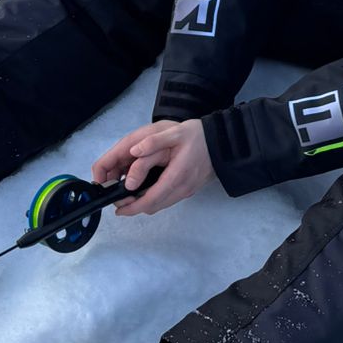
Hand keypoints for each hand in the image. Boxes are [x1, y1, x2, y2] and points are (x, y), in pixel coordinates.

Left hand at [92, 119, 215, 216]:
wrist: (223, 143)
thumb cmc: (198, 136)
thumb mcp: (174, 133)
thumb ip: (153, 142)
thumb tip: (133, 150)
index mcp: (176, 176)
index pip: (151, 200)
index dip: (133, 207)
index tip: (119, 209)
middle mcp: (182, 188)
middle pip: (154, 207)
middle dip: (135, 208)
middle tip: (120, 203)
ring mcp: (187, 191)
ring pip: (161, 205)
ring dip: (145, 205)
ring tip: (129, 198)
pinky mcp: (189, 190)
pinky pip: (168, 200)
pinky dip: (154, 200)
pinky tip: (146, 191)